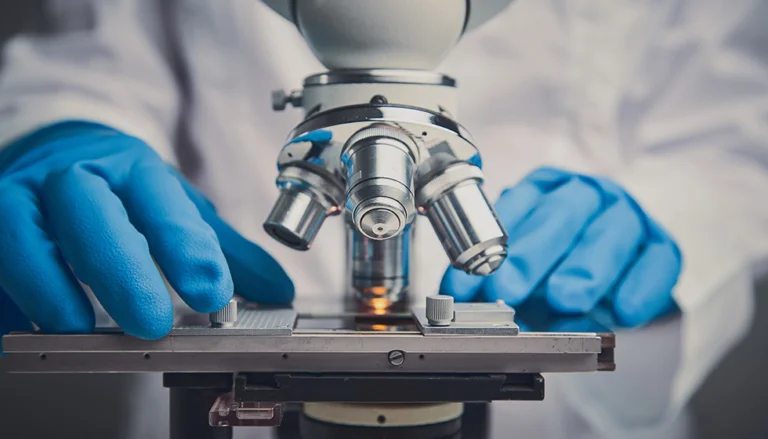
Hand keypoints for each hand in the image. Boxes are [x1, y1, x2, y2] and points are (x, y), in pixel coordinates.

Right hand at [0, 122, 292, 342]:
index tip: (214, 293)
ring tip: (78, 329)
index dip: (186, 248)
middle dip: (121, 270)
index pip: (162, 204)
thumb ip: (218, 247)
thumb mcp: (171, 205)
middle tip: (152, 322)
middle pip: (91, 216)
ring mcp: (19, 200)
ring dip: (50, 289)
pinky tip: (25, 326)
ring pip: (22, 238)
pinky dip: (9, 299)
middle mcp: (72, 179)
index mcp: (131, 169)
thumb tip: (276, 289)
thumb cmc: (117, 188)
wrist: (53, 152)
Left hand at [440, 167, 681, 326]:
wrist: (612, 280)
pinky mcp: (661, 246)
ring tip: (564, 298)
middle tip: (509, 287)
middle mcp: (585, 194)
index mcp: (544, 190)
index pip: (515, 207)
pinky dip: (640, 288)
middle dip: (531, 254)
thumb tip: (474, 305)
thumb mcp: (523, 273)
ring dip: (585, 267)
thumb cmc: (556, 268)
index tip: (471, 279)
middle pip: (562, 213)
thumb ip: (500, 282)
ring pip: (612, 231)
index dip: (490, 245)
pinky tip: (622, 312)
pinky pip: (657, 261)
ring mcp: (627, 215)